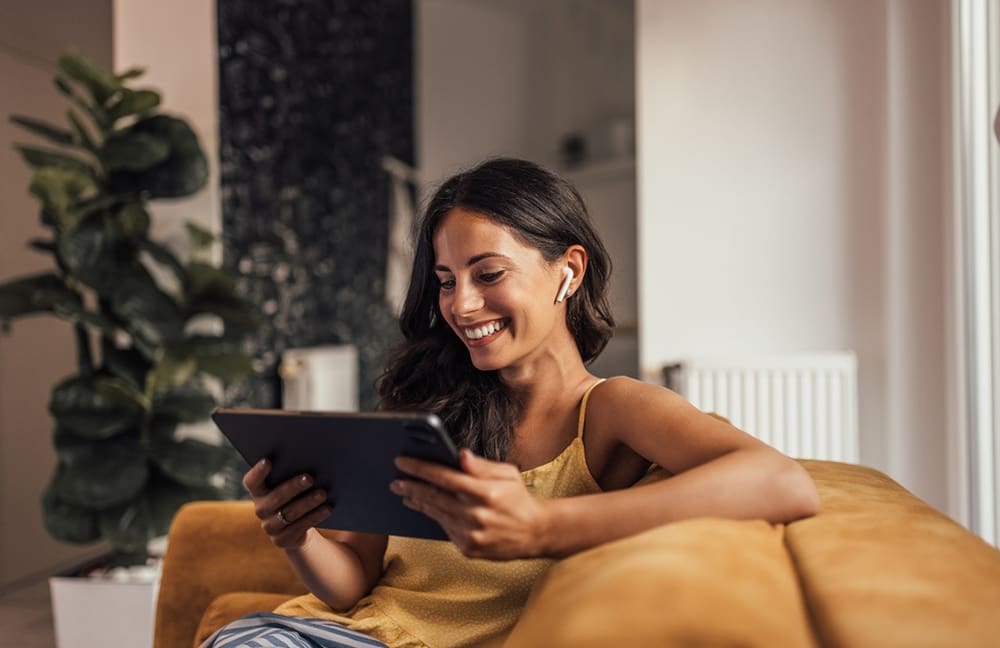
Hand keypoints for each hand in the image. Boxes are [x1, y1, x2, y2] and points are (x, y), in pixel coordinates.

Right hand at [242, 458, 332, 548]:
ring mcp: (270, 526)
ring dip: (307, 502)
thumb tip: (314, 458)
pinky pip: (299, 527)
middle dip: (293, 487)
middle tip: (310, 478)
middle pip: (275, 498)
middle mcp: (261, 509)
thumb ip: (294, 472)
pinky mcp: (282, 540)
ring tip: (323, 493)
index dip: (257, 472)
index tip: (268, 461)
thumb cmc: (297, 496)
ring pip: (289, 513)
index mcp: (259, 492)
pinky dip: (315, 516)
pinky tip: (327, 508)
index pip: (252, 481)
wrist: (299, 528)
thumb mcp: (292, 485)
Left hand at [390, 449, 549, 559]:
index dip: (420, 468)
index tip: (403, 461)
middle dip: (411, 487)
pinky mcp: (468, 548)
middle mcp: (476, 514)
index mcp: (485, 492)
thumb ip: (481, 466)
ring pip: (436, 514)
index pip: (445, 477)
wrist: (535, 533)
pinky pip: (445, 529)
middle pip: (434, 497)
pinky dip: (435, 517)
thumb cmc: (519, 499)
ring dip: (418, 502)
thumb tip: (460, 455)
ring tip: (405, 493)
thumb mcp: (507, 474)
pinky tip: (426, 508)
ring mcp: (471, 534)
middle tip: (396, 480)